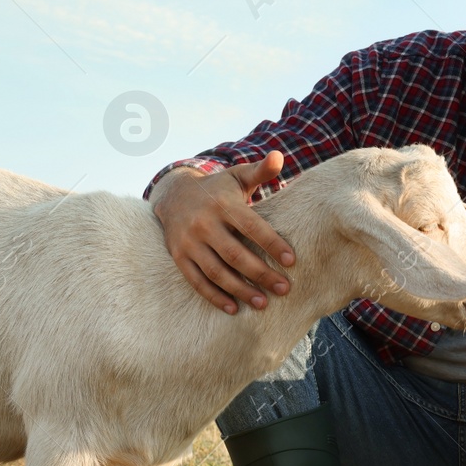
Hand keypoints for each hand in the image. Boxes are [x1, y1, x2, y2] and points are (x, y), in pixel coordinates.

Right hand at [150, 151, 297, 313]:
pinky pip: (197, 281)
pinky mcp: (179, 256)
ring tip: (262, 303)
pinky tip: (233, 308)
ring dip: (240, 290)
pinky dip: (214, 296)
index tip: (291, 261)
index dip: (272, 244)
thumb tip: (278, 156)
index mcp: (223, 204)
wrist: (173, 194)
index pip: (251, 226)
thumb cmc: (217, 189)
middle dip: (261, 274)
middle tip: (284, 289)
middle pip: (235, 254)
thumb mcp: (237, 176)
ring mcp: (188, 242)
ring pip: (216, 271)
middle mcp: (204, 223)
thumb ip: (260, 170)